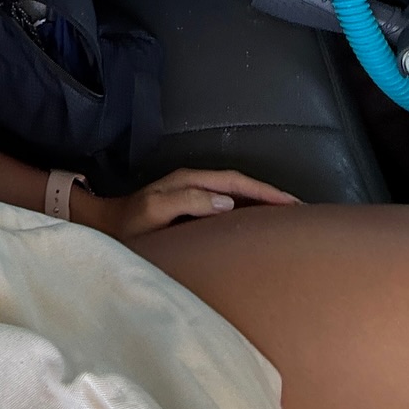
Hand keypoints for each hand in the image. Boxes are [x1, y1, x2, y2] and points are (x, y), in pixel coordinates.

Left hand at [77, 168, 300, 240]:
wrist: (105, 227)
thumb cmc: (128, 224)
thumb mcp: (154, 212)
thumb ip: (187, 202)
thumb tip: (229, 202)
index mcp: (190, 181)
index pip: (236, 181)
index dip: (265, 191)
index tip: (292, 203)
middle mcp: (195, 184)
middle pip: (242, 184)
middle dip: (272, 195)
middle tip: (303, 211)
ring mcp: (194, 195)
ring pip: (237, 194)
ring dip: (262, 203)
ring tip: (290, 218)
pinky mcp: (192, 210)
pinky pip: (228, 206)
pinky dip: (248, 212)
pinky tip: (259, 226)